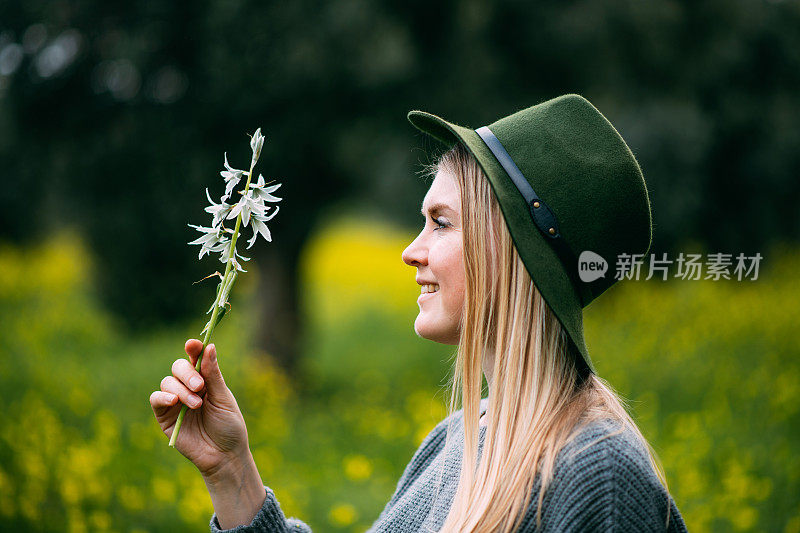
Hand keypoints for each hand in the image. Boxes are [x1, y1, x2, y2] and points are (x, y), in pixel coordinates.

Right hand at [150, 340, 249, 476]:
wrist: (224, 455)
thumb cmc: (228, 426)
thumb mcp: (223, 398)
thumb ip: (213, 375)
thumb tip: (209, 347)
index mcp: (206, 380)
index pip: (195, 358)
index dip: (193, 349)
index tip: (193, 345)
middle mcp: (188, 387)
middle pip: (178, 367)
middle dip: (188, 373)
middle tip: (200, 387)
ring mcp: (175, 401)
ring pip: (168, 382)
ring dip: (181, 390)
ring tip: (196, 405)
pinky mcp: (164, 416)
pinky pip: (155, 399)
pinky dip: (162, 396)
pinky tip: (173, 400)